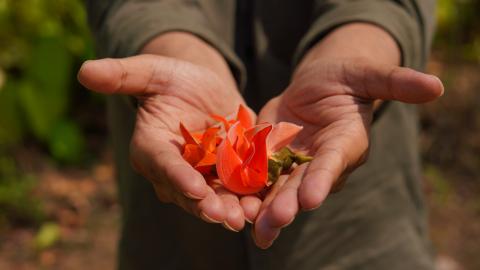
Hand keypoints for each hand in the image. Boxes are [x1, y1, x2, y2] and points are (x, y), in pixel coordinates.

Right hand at [78, 54, 250, 231]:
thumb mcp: (153, 71)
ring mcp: (200, 177)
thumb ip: (123, 75)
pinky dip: (248, 198)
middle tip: (224, 216)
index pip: (162, 164)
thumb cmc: (175, 79)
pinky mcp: (224, 176)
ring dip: (229, 209)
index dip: (177, 176)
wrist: (205, 90)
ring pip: (213, 198)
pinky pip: (235, 191)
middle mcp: (173, 170)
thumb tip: (84, 71)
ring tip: (247, 216)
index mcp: (151, 148)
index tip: (195, 187)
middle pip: (188, 191)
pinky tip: (263, 205)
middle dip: (206, 204)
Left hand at [251, 57, 443, 247]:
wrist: (317, 86)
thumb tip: (436, 86)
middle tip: (275, 222)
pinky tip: (232, 208)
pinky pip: (258, 177)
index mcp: (345, 144)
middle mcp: (321, 162)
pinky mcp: (271, 159)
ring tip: (254, 229)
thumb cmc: (345, 77)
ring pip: (279, 189)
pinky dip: (246, 192)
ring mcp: (295, 164)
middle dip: (289, 203)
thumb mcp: (366, 74)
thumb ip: (394, 82)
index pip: (334, 163)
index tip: (312, 196)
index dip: (324, 178)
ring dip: (266, 209)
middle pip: (303, 184)